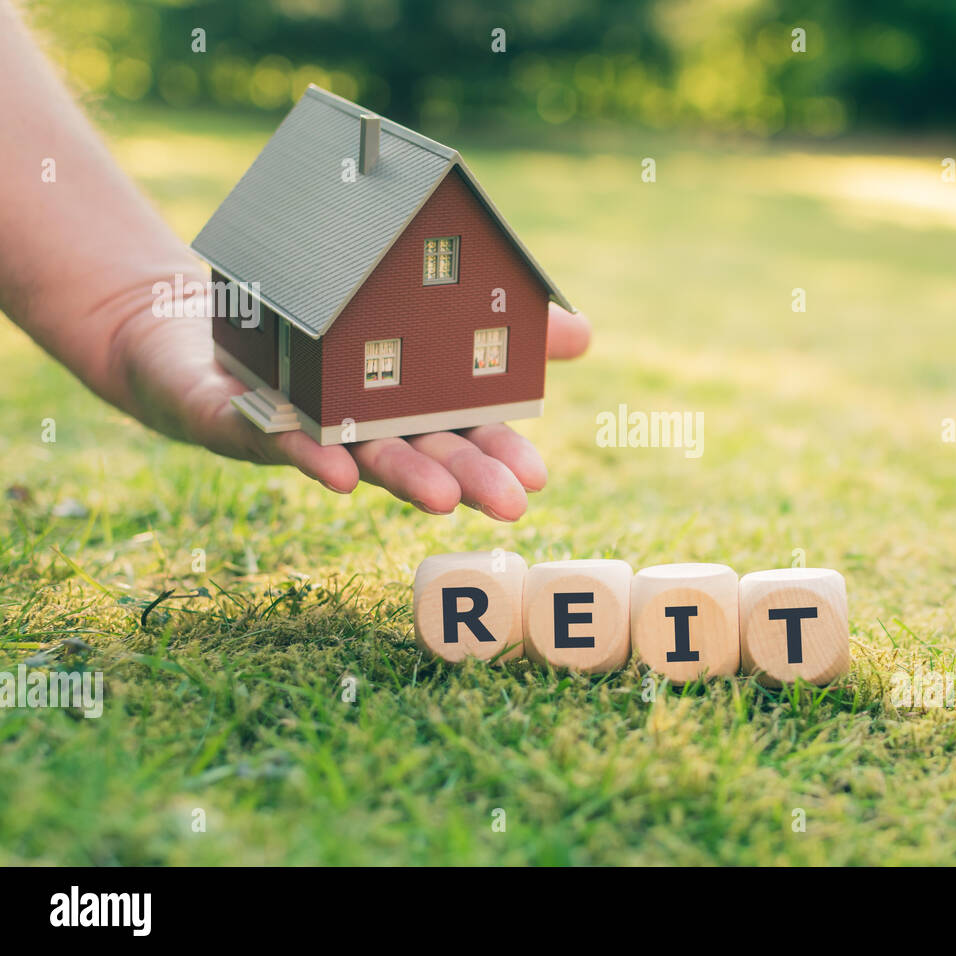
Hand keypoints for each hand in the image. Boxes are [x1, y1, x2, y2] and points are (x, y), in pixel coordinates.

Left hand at [108, 292, 589, 520]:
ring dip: (404, 478)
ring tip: (442, 500)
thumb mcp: (409, 310)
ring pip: (361, 456)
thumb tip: (585, 336)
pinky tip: (339, 473)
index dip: (502, 453)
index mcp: (406, 406)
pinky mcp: (244, 421)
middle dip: (469, 478)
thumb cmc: (316, 327)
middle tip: (512, 505)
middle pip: (424, 453)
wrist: (195, 333)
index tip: (540, 477)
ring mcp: (306, 429)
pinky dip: (310, 457)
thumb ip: (493, 323)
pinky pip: (277, 441)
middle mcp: (363, 428)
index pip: (466, 431)